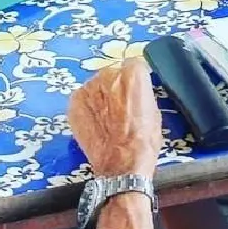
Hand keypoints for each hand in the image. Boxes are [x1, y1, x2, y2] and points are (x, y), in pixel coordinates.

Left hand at [68, 57, 162, 178]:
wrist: (122, 163)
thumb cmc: (144, 138)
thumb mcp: (153, 109)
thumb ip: (142, 92)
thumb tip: (134, 91)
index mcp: (133, 73)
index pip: (134, 65)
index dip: (136, 80)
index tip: (137, 91)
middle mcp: (108, 75)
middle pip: (114, 73)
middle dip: (117, 86)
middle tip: (121, 106)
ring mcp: (88, 88)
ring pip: (97, 86)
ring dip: (102, 96)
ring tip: (107, 116)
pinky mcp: (74, 103)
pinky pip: (84, 98)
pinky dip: (89, 107)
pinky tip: (96, 122)